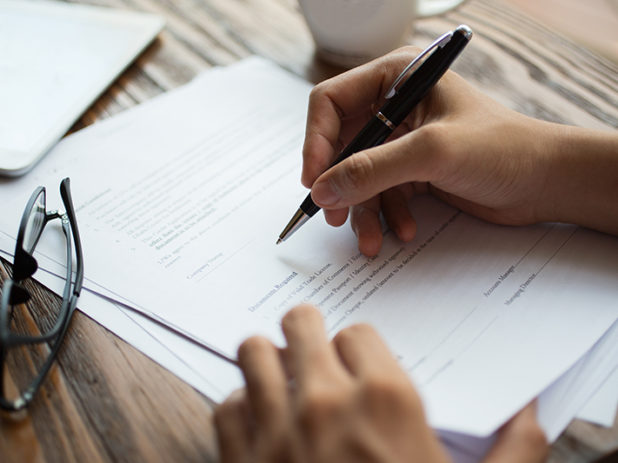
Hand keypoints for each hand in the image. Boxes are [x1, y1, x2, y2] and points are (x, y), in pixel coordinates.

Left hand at [214, 304, 547, 462]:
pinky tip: (259, 424)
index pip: (358, 333)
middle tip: (312, 351)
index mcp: (387, 399)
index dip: (358, 347)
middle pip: (299, 323)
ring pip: (253, 352)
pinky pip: (226, 405)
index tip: (357, 364)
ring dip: (267, 361)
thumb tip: (531, 415)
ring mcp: (276, 427)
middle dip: (306, 332)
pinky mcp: (239, 458)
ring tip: (282, 377)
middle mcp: (325, 401)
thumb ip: (515, 450)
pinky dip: (240, 408)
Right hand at [302, 47, 617, 255]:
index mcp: (396, 78)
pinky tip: (404, 231)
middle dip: (339, 184)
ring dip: (362, 210)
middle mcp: (394, 106)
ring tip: (371, 240)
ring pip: (359, 176)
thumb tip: (322, 189)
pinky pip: (380, 194)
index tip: (313, 180)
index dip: (316, 141)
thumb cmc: (502, 149)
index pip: (331, 102)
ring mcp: (402, 141)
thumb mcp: (432, 153)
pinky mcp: (411, 170)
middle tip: (334, 215)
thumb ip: (373, 169)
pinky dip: (387, 216)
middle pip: (341, 145)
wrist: (545, 182)